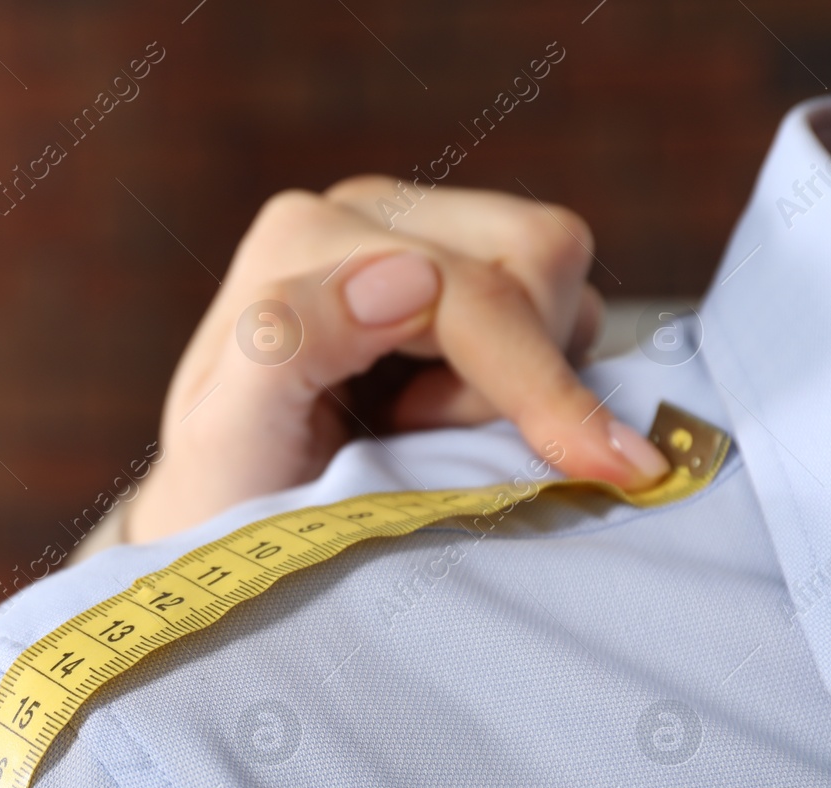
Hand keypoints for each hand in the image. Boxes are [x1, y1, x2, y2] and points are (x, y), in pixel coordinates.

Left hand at [124, 177, 667, 543]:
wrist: (230, 531)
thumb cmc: (224, 503)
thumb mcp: (227, 446)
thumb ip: (290, 345)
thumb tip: (409, 272)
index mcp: (302, 239)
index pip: (471, 290)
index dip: (538, 384)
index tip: (607, 468)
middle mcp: (363, 212)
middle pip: (538, 254)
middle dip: (517, 374)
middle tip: (416, 439)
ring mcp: (419, 233)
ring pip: (560, 272)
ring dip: (522, 377)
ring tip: (416, 429)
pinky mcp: (461, 271)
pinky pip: (560, 304)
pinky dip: (532, 377)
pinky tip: (442, 418)